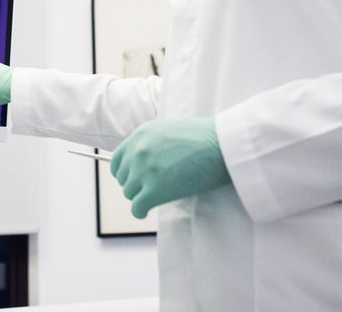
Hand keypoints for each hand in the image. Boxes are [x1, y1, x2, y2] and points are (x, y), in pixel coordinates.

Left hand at [110, 116, 230, 218]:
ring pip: (129, 193)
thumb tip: (146, 161)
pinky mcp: (155, 189)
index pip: (118, 160)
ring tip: (153, 198)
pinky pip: (137, 207)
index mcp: (140, 135)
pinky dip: (140, 211)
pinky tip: (146, 211)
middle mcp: (138, 151)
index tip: (134, 179)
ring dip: (140, 197)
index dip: (126, 172)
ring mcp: (145, 170)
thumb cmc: (206, 137)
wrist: (223, 144)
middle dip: (135, 185)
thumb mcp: (169, 130)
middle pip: (124, 178)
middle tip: (149, 189)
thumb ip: (152, 143)